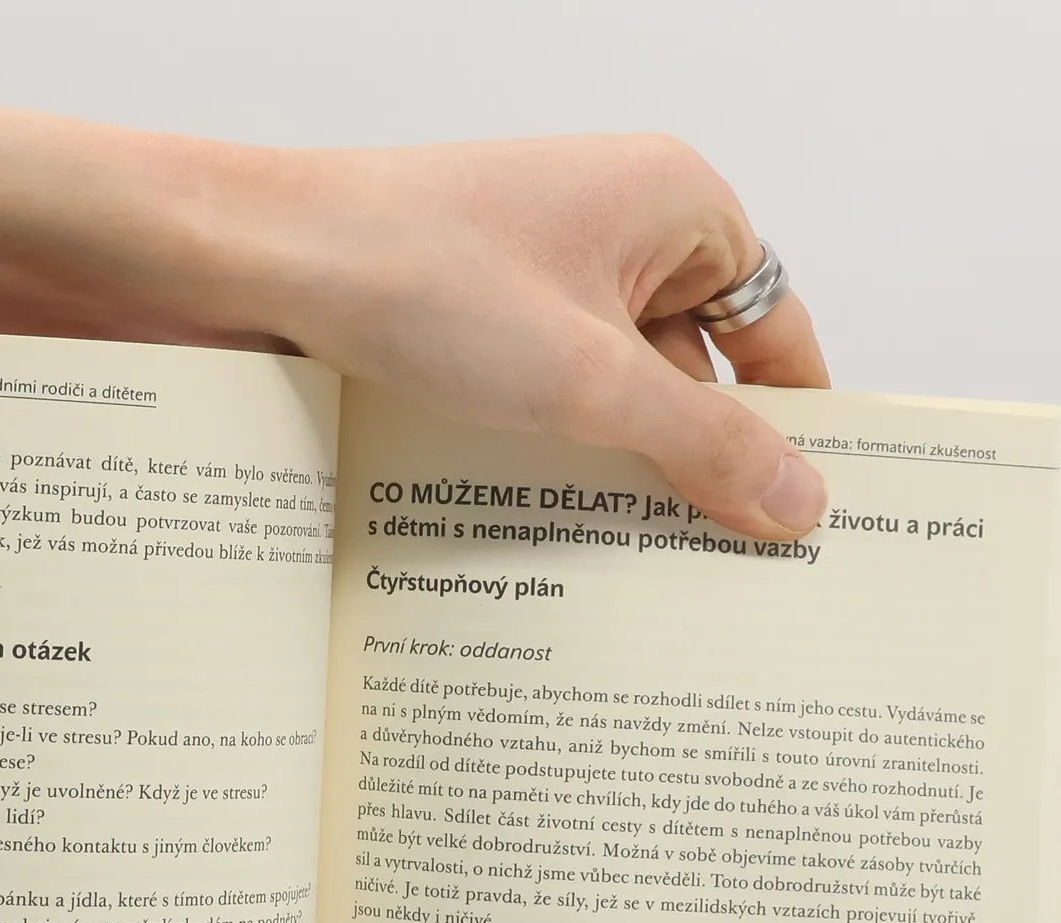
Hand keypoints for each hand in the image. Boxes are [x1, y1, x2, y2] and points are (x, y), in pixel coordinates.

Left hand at [235, 135, 830, 540]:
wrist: (254, 264)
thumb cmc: (418, 276)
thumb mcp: (588, 381)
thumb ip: (703, 444)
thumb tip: (799, 502)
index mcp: (673, 206)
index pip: (774, 326)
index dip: (794, 420)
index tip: (805, 515)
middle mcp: (614, 233)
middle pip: (696, 370)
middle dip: (700, 466)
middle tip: (724, 576)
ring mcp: (539, 279)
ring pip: (614, 397)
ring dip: (620, 475)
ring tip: (640, 577)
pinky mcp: (476, 323)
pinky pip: (547, 402)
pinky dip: (556, 461)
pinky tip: (555, 535)